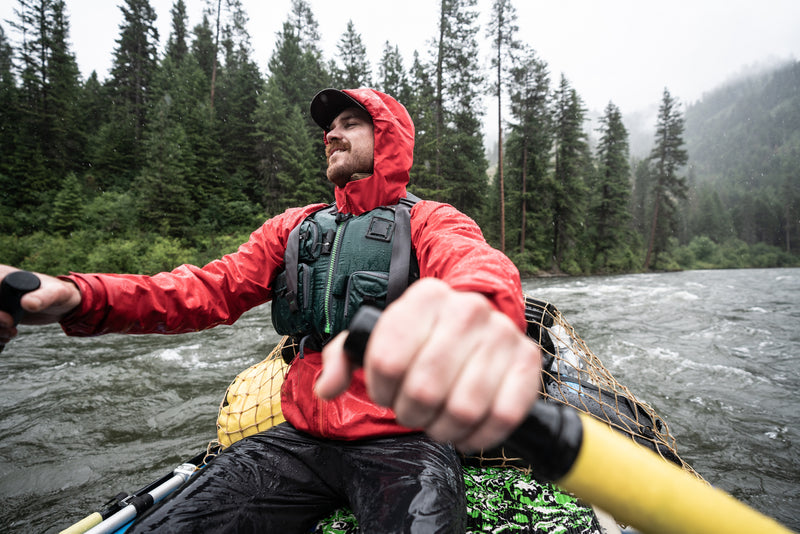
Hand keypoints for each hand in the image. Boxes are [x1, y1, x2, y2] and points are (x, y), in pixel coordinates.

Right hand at [0, 265, 81, 345]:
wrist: (65, 306)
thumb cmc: (61, 294)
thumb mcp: (56, 294)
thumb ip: (43, 297)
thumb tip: (27, 304)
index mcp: (4, 275)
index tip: (8, 319)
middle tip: (11, 326)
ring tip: (11, 333)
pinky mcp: (0, 312)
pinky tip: (7, 336)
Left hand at [317, 278, 540, 452]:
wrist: (479, 328)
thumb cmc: (422, 339)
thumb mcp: (379, 338)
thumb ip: (343, 358)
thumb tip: (327, 389)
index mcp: (425, 296)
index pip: (387, 359)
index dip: (381, 389)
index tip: (387, 391)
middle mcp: (467, 308)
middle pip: (424, 389)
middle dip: (411, 413)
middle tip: (414, 411)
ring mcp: (501, 333)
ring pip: (462, 408)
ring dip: (443, 429)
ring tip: (439, 421)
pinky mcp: (527, 361)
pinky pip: (502, 416)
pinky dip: (479, 437)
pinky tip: (468, 431)